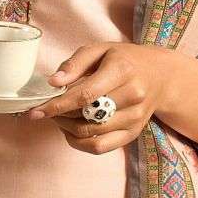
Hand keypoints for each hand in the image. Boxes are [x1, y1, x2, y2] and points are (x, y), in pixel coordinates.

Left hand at [24, 41, 173, 153]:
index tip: (36, 110)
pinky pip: (100, 147)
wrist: (161, 76)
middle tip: (48, 109)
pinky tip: (71, 131)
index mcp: (123, 70)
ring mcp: (134, 118)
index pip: (85, 94)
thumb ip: (75, 63)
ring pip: (90, 133)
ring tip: (60, 117)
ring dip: (67, 128)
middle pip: (86, 116)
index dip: (57, 105)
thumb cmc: (125, 60)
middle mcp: (132, 95)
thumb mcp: (100, 49)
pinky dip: (79, 143)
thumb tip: (53, 82)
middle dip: (60, 116)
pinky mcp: (132, 134)